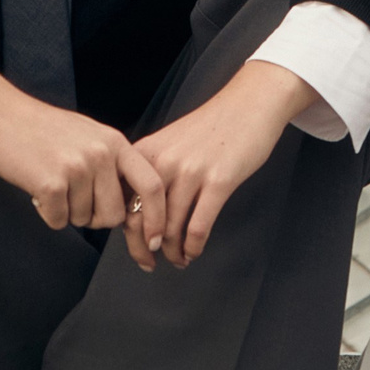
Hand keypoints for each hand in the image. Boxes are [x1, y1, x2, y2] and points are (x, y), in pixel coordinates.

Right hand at [0, 70, 166, 272]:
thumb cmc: (42, 129)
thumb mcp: (89, 136)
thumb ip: (113, 166)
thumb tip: (133, 209)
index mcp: (115, 142)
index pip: (152, 186)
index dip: (157, 219)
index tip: (153, 241)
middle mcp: (100, 153)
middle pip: (114, 215)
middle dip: (94, 217)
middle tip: (73, 197)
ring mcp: (76, 167)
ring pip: (84, 220)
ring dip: (67, 211)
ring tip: (52, 183)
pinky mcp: (51, 182)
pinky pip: (59, 220)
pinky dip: (47, 213)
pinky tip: (37, 189)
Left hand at [131, 60, 313, 267]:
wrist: (247, 105)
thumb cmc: (209, 128)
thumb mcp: (168, 143)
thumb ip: (152, 171)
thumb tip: (138, 210)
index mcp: (144, 153)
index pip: (122, 201)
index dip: (127, 232)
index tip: (135, 248)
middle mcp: (161, 162)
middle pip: (141, 218)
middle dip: (144, 248)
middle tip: (150, 264)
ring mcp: (190, 172)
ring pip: (171, 227)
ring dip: (173, 251)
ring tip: (179, 260)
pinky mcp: (218, 181)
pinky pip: (199, 225)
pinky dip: (194, 245)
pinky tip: (195, 252)